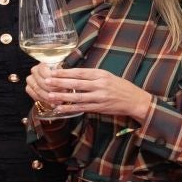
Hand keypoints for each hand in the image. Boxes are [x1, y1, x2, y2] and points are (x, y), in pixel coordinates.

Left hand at [34, 64, 153, 120]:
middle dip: (60, 83)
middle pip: (76, 83)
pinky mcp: (100, 108)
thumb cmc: (120, 87)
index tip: (52, 72)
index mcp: (101, 75)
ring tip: (49, 95)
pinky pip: (82, 108)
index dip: (65, 72)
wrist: (135, 100)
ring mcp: (100, 97)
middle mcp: (100, 85)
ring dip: (62, 96)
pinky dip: (70, 108)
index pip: (79, 72)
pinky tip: (60, 109)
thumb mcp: (107, 76)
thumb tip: (72, 74)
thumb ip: (92, 75)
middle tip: (46, 81)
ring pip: (77, 97)